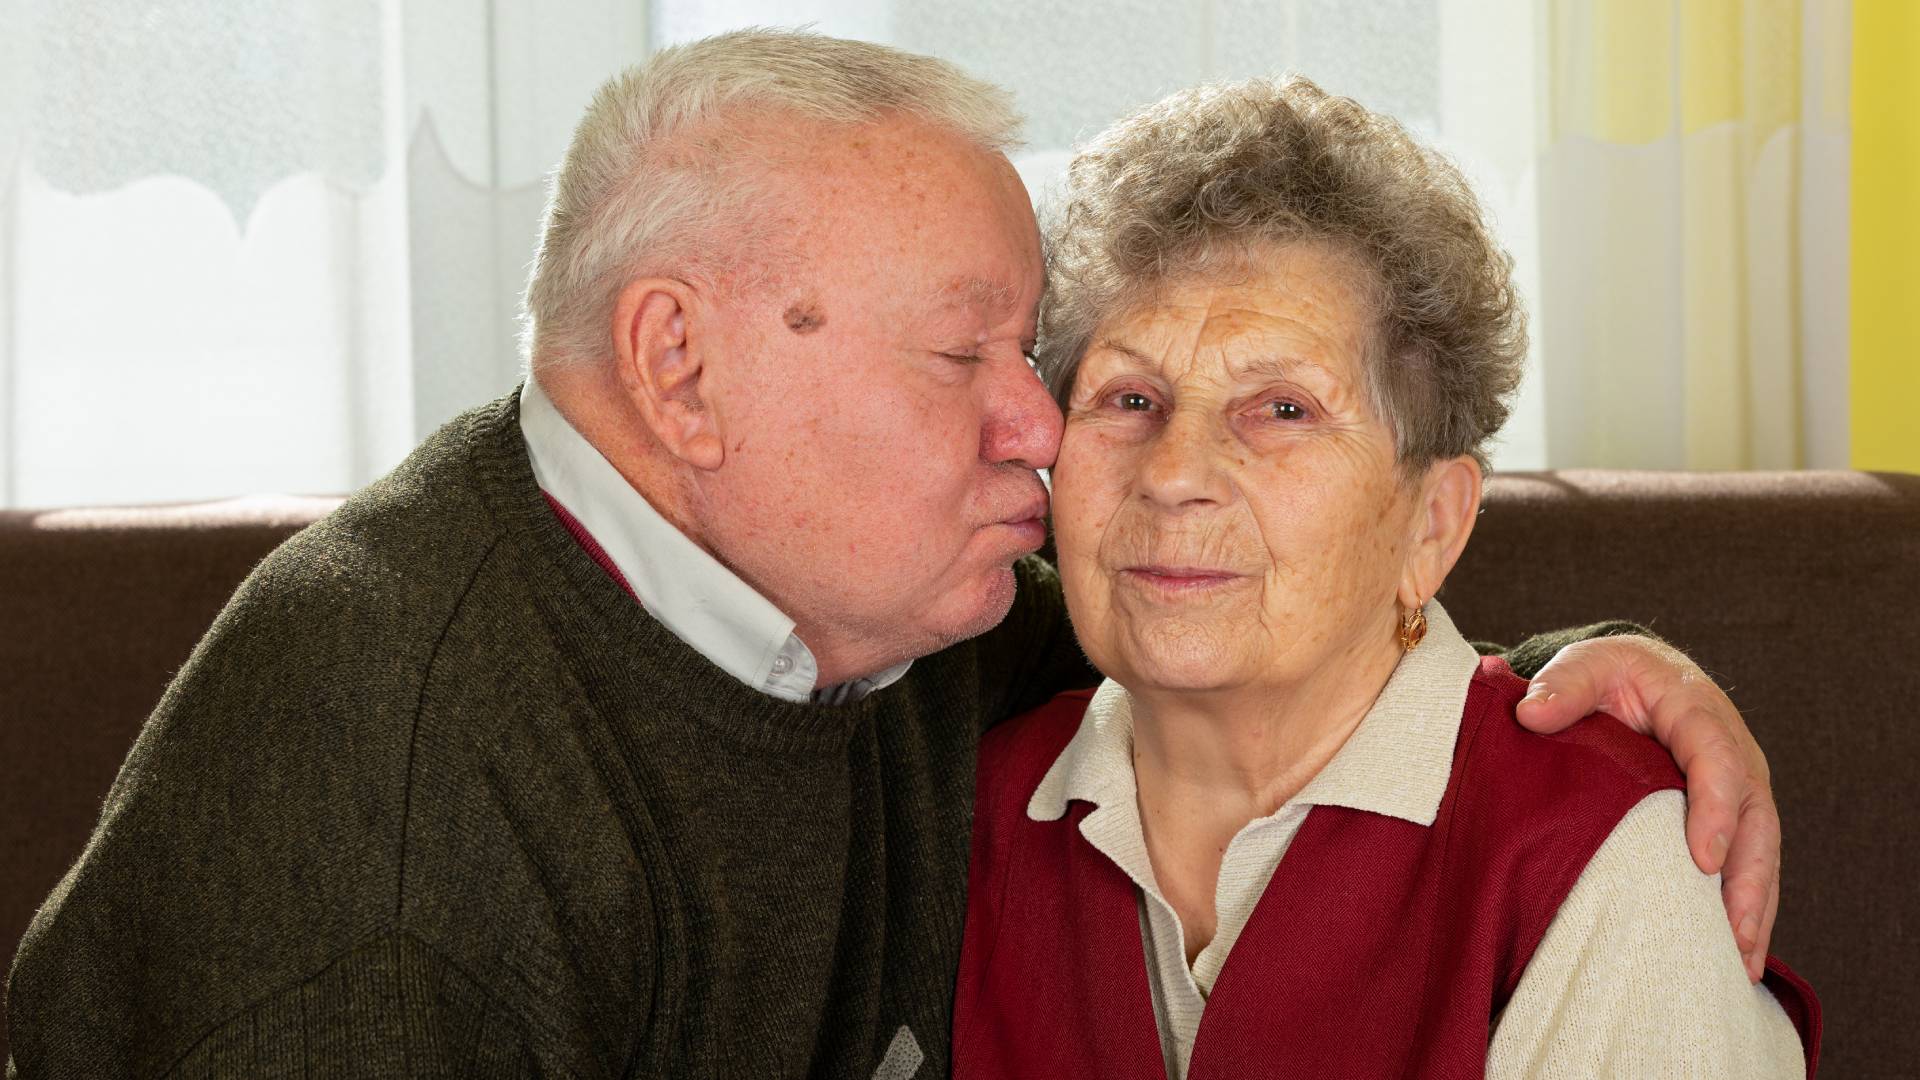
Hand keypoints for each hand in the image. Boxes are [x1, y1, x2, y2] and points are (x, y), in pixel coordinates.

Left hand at [1513, 634, 1777, 982]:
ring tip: (1740, 961)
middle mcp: (1733, 751)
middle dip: (1747, 877)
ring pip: (1759, 849)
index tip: (1701, 857)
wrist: (1636, 674)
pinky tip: (1737, 955)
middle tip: (1732, 933)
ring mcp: (1739, 786)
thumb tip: (1532, 713)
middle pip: (1753, 817)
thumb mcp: (1585, 664)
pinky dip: (1746, 907)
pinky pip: (1748, 862)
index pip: (1718, 758)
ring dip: (1754, 906)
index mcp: (1698, 711)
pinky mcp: (1731, 815)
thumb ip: (1562, 685)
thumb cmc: (1609, 673)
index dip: (1714, 809)